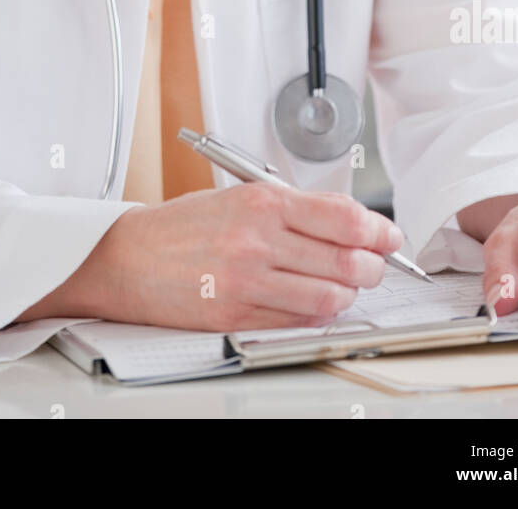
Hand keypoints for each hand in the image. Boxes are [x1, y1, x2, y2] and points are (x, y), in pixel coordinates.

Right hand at [47, 184, 402, 330]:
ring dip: (348, 296)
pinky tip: (315, 304)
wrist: (128, 257)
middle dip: (373, 266)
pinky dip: (316, 315)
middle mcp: (258, 239)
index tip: (389, 235)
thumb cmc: (183, 226)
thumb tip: (350, 223)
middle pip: (347, 260)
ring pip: (329, 297)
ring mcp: (248, 281)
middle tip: (375, 265)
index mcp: (263, 201)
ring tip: (345, 287)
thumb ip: (294, 208)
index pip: (345, 217)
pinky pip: (297, 321)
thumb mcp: (240, 195)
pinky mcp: (236, 316)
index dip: (379, 230)